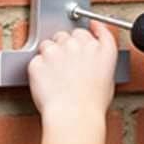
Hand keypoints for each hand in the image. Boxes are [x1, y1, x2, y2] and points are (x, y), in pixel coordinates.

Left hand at [29, 21, 118, 143]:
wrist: (74, 116)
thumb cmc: (91, 105)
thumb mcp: (108, 79)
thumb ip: (100, 60)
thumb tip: (93, 58)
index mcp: (100, 49)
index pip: (94, 28)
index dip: (87, 31)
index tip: (87, 28)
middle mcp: (79, 44)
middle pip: (67, 34)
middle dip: (65, 45)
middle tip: (65, 64)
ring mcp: (56, 50)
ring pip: (48, 44)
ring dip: (49, 55)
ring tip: (54, 76)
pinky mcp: (38, 60)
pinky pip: (35, 60)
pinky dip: (38, 69)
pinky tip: (46, 83)